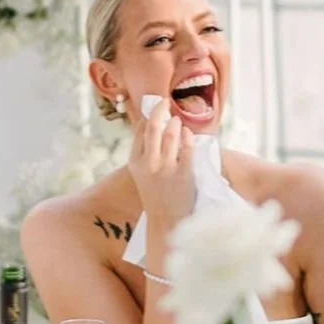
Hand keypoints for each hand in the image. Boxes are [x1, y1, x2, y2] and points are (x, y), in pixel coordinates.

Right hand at [127, 100, 194, 230]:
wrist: (167, 221)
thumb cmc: (156, 196)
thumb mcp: (143, 175)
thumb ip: (145, 154)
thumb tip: (152, 127)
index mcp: (135, 163)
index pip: (139, 131)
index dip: (148, 116)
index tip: (155, 107)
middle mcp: (148, 164)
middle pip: (153, 127)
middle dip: (159, 110)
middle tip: (166, 101)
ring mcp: (166, 168)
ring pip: (170, 134)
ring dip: (175, 122)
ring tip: (177, 119)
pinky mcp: (183, 173)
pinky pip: (187, 147)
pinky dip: (188, 136)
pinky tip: (188, 133)